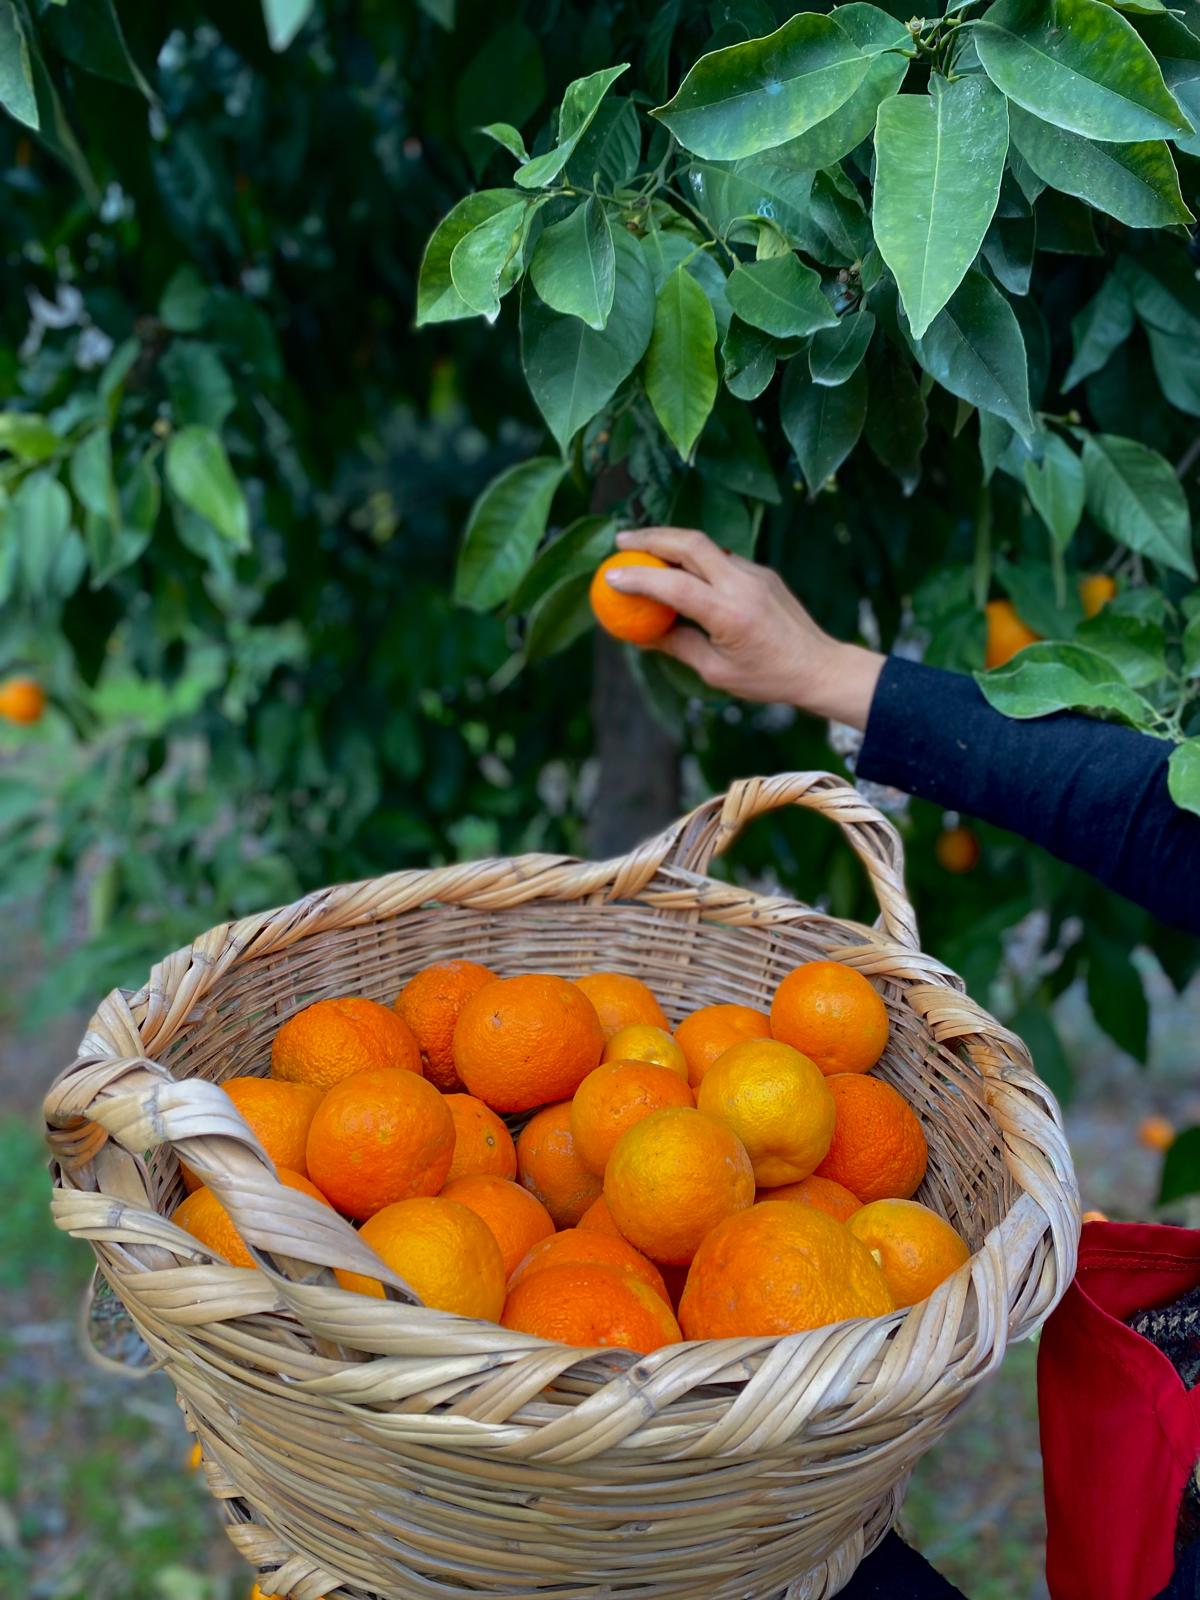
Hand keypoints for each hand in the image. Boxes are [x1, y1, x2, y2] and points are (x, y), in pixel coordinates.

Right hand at [604, 528, 884, 729]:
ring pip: (706, 546)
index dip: (638, 578)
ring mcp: (755, 573)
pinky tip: (680, 571)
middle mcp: (742, 584)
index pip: (674, 585)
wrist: (819, 666)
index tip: (610, 577)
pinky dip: (695, 560)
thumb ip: (677, 646)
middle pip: (689, 543)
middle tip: (621, 543)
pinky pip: (721, 559)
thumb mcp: (716, 672)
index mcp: (729, 613)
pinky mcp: (762, 572)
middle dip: (651, 537)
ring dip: (671, 543)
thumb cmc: (767, 677)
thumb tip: (640, 635)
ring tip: (643, 550)